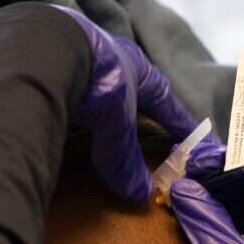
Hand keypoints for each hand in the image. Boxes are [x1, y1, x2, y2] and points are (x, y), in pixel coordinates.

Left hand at [53, 6, 200, 201]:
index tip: (194, 136)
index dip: (180, 122)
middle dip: (142, 107)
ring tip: (106, 120)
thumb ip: (125, 158)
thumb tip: (140, 193)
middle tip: (150, 124)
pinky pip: (70, 85)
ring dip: (106, 102)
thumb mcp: (118, 125)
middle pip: (135, 88)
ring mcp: (82, 58)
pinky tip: (68, 111)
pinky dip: (74, 100)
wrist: (48, 50)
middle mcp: (114, 59)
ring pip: (101, 84)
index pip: (167, 101)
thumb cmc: (99, 82)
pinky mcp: (54, 62)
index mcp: (140, 70)